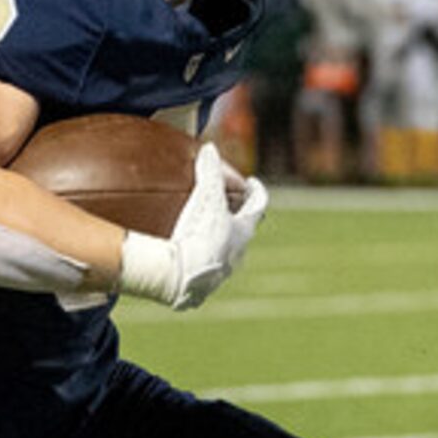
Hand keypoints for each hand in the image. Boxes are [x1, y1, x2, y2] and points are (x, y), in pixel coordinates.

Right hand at [117, 145, 265, 310]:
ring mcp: (221, 271)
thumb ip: (209, 171)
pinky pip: (206, 268)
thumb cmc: (198, 235)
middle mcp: (237, 253)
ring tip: (204, 228)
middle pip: (243, 228)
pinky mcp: (202, 288)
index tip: (253, 182)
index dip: (257, 191)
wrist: (178, 277)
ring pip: (226, 250)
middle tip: (226, 202)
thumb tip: (210, 149)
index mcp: (243, 231)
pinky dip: (201, 257)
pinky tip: (187, 255)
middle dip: (236, 214)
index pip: (258, 205)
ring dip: (219, 237)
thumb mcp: (205, 197)